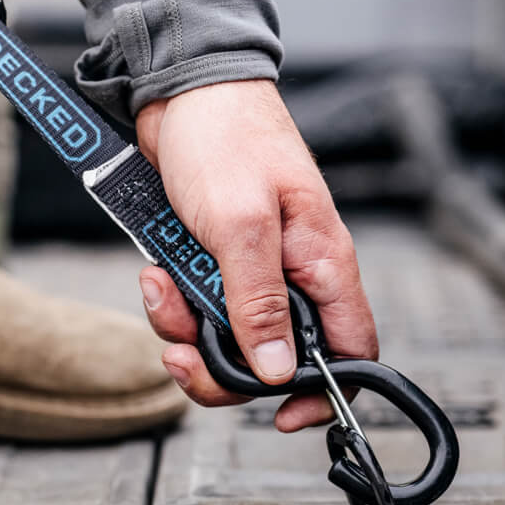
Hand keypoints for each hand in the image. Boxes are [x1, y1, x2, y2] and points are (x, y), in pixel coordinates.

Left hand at [135, 79, 377, 430]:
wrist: (178, 91)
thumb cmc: (224, 137)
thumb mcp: (241, 226)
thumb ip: (261, 302)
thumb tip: (278, 372)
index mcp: (321, 264)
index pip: (349, 349)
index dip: (322, 390)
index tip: (280, 414)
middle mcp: (291, 272)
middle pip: (272, 356)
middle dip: (223, 364)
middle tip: (184, 350)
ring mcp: (250, 267)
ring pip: (226, 335)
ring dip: (186, 327)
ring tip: (161, 290)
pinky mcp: (213, 258)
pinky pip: (196, 305)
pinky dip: (170, 301)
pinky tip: (155, 273)